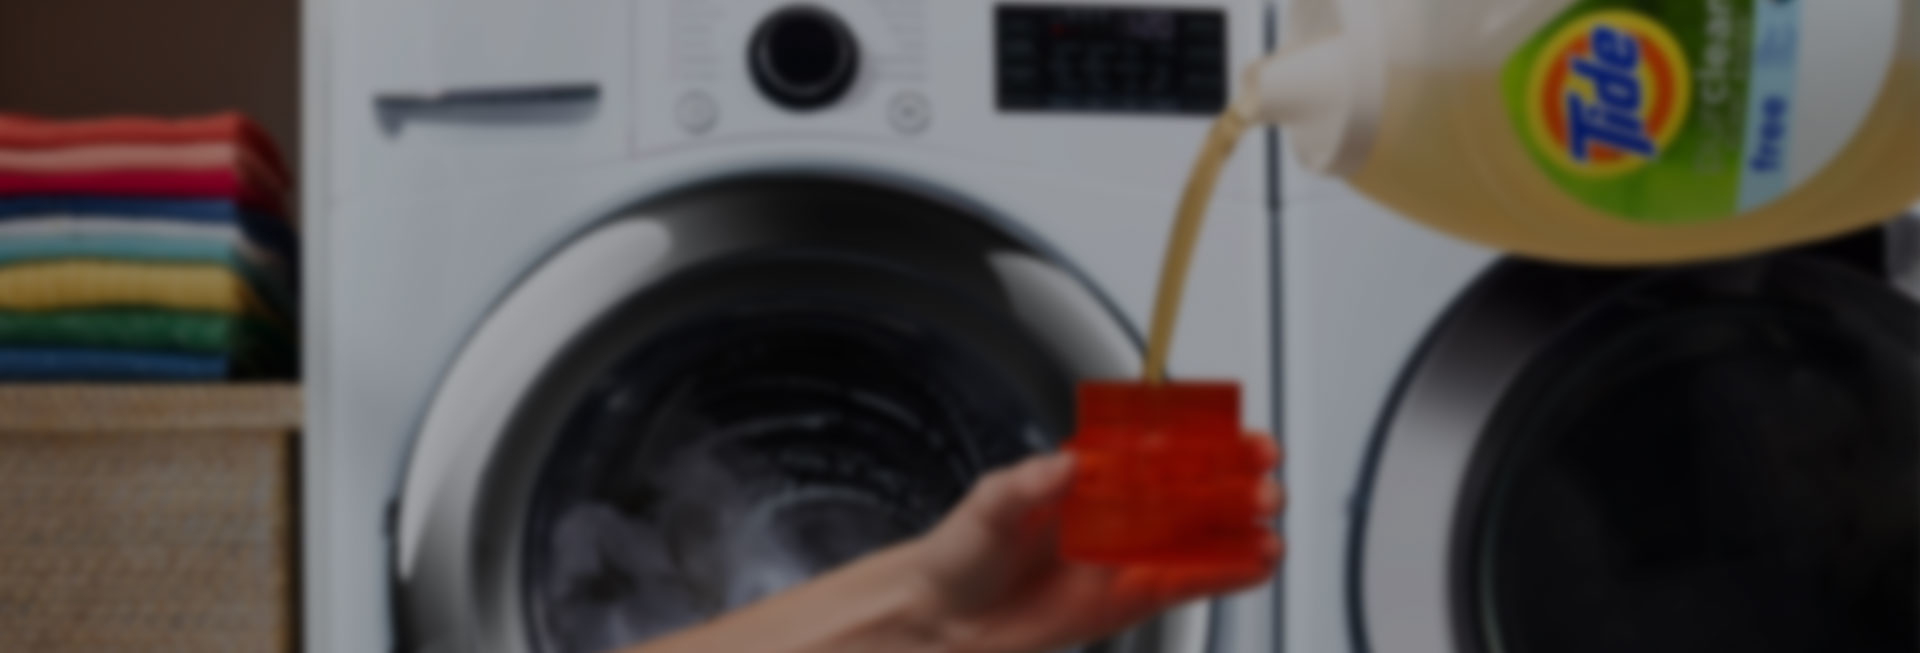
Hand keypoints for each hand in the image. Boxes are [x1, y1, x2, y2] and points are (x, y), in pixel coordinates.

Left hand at [908, 437, 1283, 652]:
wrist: (945, 617)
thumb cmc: (961, 552)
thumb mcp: (990, 503)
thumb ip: (1029, 482)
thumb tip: (1067, 465)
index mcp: (1090, 474)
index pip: (1156, 448)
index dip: (1200, 440)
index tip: (1233, 434)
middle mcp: (1118, 511)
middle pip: (1191, 491)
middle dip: (1234, 484)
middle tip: (1264, 481)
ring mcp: (1129, 554)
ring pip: (1200, 537)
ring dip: (1240, 530)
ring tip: (1272, 526)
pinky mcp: (1131, 597)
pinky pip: (1188, 583)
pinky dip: (1225, 575)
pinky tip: (1257, 565)